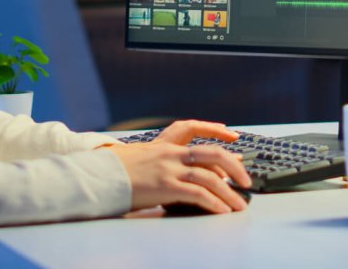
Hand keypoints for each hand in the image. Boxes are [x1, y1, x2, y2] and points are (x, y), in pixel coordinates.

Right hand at [107, 120, 250, 213]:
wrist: (100, 176)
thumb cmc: (119, 172)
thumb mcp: (144, 161)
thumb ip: (164, 164)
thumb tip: (183, 175)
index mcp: (167, 146)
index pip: (198, 137)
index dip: (218, 139)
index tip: (234, 146)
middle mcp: (171, 154)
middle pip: (213, 153)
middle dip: (234, 167)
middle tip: (247, 181)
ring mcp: (169, 169)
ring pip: (210, 177)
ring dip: (229, 193)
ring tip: (239, 205)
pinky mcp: (166, 187)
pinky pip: (198, 194)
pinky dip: (214, 203)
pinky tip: (222, 211)